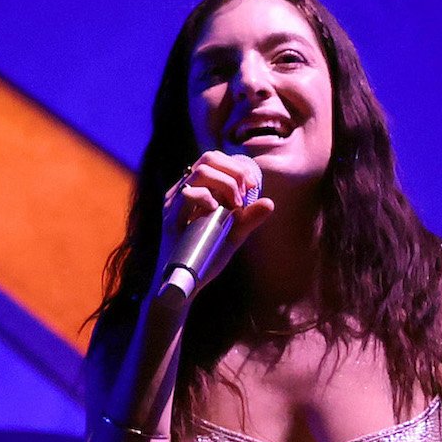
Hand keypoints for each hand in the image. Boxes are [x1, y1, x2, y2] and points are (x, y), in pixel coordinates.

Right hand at [162, 150, 275, 292]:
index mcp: (196, 189)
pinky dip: (208, 199)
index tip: (253, 185)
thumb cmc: (207, 256)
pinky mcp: (171, 217)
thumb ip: (249, 218)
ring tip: (234, 205)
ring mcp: (175, 202)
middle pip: (208, 158)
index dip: (237, 167)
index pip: (214, 159)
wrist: (187, 283)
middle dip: (234, 172)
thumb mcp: (234, 234)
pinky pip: (187, 195)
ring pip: (200, 172)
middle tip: (245, 194)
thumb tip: (269, 203)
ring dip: (225, 184)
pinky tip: (217, 211)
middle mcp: (184, 190)